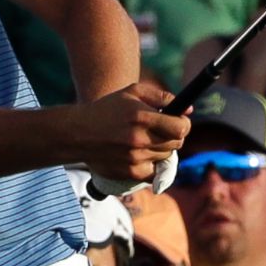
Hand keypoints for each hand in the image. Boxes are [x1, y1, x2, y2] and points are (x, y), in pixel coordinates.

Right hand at [73, 83, 188, 188]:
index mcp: (141, 116)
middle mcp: (138, 138)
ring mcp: (134, 158)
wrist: (77, 133)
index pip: (180, 128)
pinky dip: (152, 164)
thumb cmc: (107, 109)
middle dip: (174, 136)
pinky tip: (141, 154)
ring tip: (146, 141)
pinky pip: (154, 172)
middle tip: (163, 130)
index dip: (184, 124)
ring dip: (162, 149)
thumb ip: (161, 97)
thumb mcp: (132, 92)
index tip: (179, 122)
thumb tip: (188, 109)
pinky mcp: (130, 173)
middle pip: (176, 144)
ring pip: (166, 157)